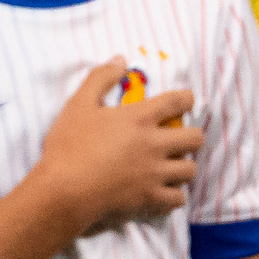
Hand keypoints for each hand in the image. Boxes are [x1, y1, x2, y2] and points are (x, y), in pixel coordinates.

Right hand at [28, 61, 198, 233]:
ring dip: (183, 166)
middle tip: (177, 139)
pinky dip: (174, 195)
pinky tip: (163, 191)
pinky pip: (178, 199)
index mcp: (140, 118)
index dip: (186, 99)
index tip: (182, 103)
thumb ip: (100, 78)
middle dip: (191, 136)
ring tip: (171, 166)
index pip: (179, 101)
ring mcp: (155, 173)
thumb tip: (121, 59)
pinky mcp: (150, 199)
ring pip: (190, 170)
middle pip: (196, 137)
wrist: (62, 191)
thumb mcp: (78, 104)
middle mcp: (155, 144)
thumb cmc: (68, 146)